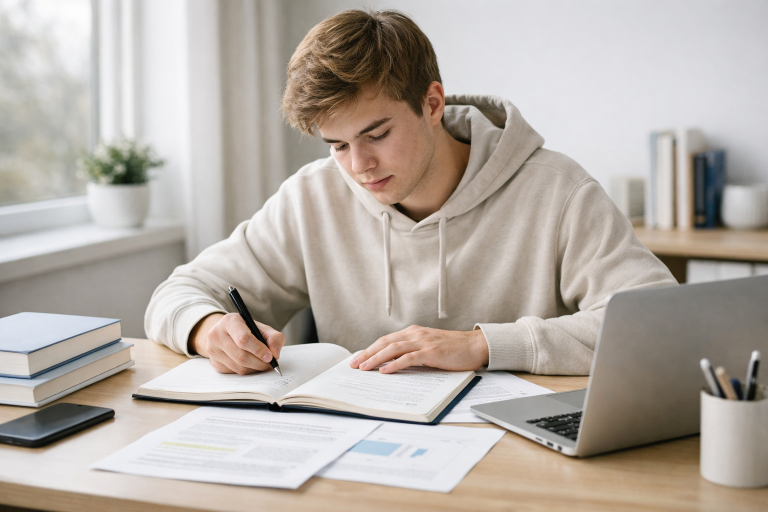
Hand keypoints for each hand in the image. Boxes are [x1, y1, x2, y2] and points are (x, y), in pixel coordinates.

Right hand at [189, 313, 284, 374]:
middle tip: (270, 364)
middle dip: (259, 363)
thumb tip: (275, 354)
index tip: (270, 356)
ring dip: (255, 369)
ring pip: (238, 367)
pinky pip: (234, 372)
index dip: (258, 350)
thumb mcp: (262, 328)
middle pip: (241, 356)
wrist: (227, 333)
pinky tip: (252, 365)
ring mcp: (212, 350)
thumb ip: (274, 338)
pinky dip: (247, 371)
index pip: (243, 339)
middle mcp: (216, 334)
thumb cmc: (247, 330)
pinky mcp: (214, 362)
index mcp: (229, 321)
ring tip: (263, 364)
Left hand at [349, 325, 488, 373]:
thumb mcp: (428, 347)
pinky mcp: (431, 352)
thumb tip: (392, 365)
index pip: (386, 340)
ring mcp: (423, 342)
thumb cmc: (453, 349)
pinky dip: (394, 364)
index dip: (370, 349)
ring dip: (375, 359)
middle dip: (367, 353)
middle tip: (353, 365)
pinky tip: (384, 371)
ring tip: (364, 368)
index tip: (357, 358)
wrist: (475, 346)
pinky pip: (408, 358)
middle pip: (384, 342)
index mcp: (413, 332)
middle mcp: (415, 334)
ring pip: (393, 349)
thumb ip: (412, 352)